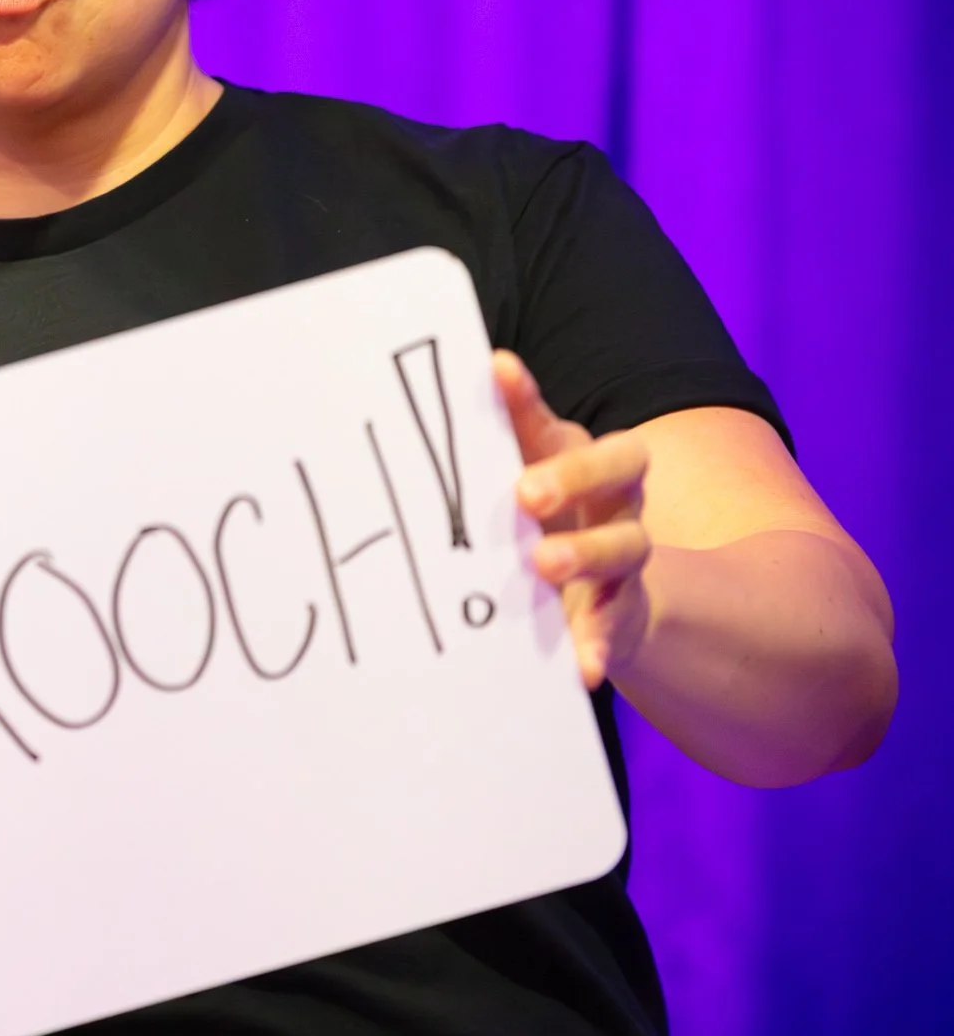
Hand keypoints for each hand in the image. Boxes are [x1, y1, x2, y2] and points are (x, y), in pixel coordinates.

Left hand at [492, 350, 651, 690]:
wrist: (602, 604)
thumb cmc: (538, 530)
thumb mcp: (509, 495)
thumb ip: (479, 463)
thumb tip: (408, 420)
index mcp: (575, 457)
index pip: (554, 418)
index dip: (528, 397)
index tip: (495, 370)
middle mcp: (612, 496)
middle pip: (620, 464)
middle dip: (575, 474)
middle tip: (524, 493)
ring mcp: (624, 552)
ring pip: (626, 543)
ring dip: (585, 552)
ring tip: (543, 564)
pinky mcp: (623, 611)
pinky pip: (617, 624)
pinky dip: (597, 642)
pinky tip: (581, 665)